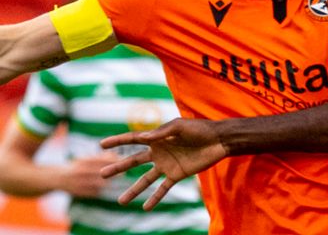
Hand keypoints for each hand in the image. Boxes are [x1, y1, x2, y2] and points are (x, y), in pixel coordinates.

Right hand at [58, 152, 119, 197]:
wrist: (57, 178)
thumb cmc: (77, 166)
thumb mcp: (86, 159)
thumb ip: (100, 157)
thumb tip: (116, 155)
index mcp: (82, 161)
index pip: (99, 159)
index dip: (111, 160)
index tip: (122, 160)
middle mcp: (80, 171)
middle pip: (100, 172)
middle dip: (113, 172)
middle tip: (124, 173)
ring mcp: (78, 183)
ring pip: (98, 184)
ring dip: (109, 183)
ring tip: (118, 182)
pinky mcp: (78, 192)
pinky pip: (93, 192)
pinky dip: (101, 190)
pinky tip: (108, 189)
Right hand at [99, 118, 226, 209]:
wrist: (218, 140)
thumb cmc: (199, 129)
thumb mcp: (179, 127)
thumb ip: (161, 132)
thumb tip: (142, 136)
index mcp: (157, 138)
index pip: (133, 140)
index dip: (117, 141)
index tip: (101, 144)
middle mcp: (159, 152)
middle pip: (134, 161)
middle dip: (118, 167)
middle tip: (102, 174)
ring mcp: (167, 165)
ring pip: (146, 179)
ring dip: (134, 190)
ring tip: (120, 201)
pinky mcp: (177, 175)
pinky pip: (163, 188)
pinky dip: (155, 198)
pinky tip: (145, 207)